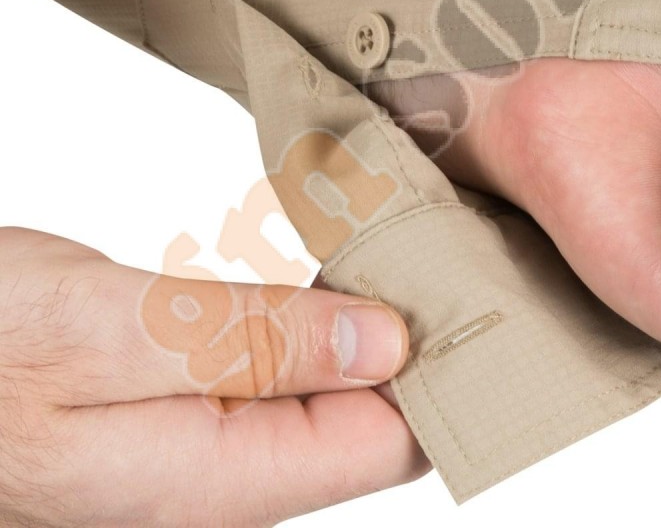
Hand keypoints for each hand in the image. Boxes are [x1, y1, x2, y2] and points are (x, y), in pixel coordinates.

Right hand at [0, 228, 427, 527]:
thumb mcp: (106, 333)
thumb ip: (249, 345)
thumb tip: (383, 346)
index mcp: (212, 478)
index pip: (384, 446)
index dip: (445, 377)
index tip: (487, 300)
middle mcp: (216, 473)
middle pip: (363, 420)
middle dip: (416, 342)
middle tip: (459, 255)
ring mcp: (196, 435)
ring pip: (321, 385)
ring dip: (367, 322)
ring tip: (416, 249)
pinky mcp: (178, 393)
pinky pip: (273, 363)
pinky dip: (311, 314)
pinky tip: (336, 270)